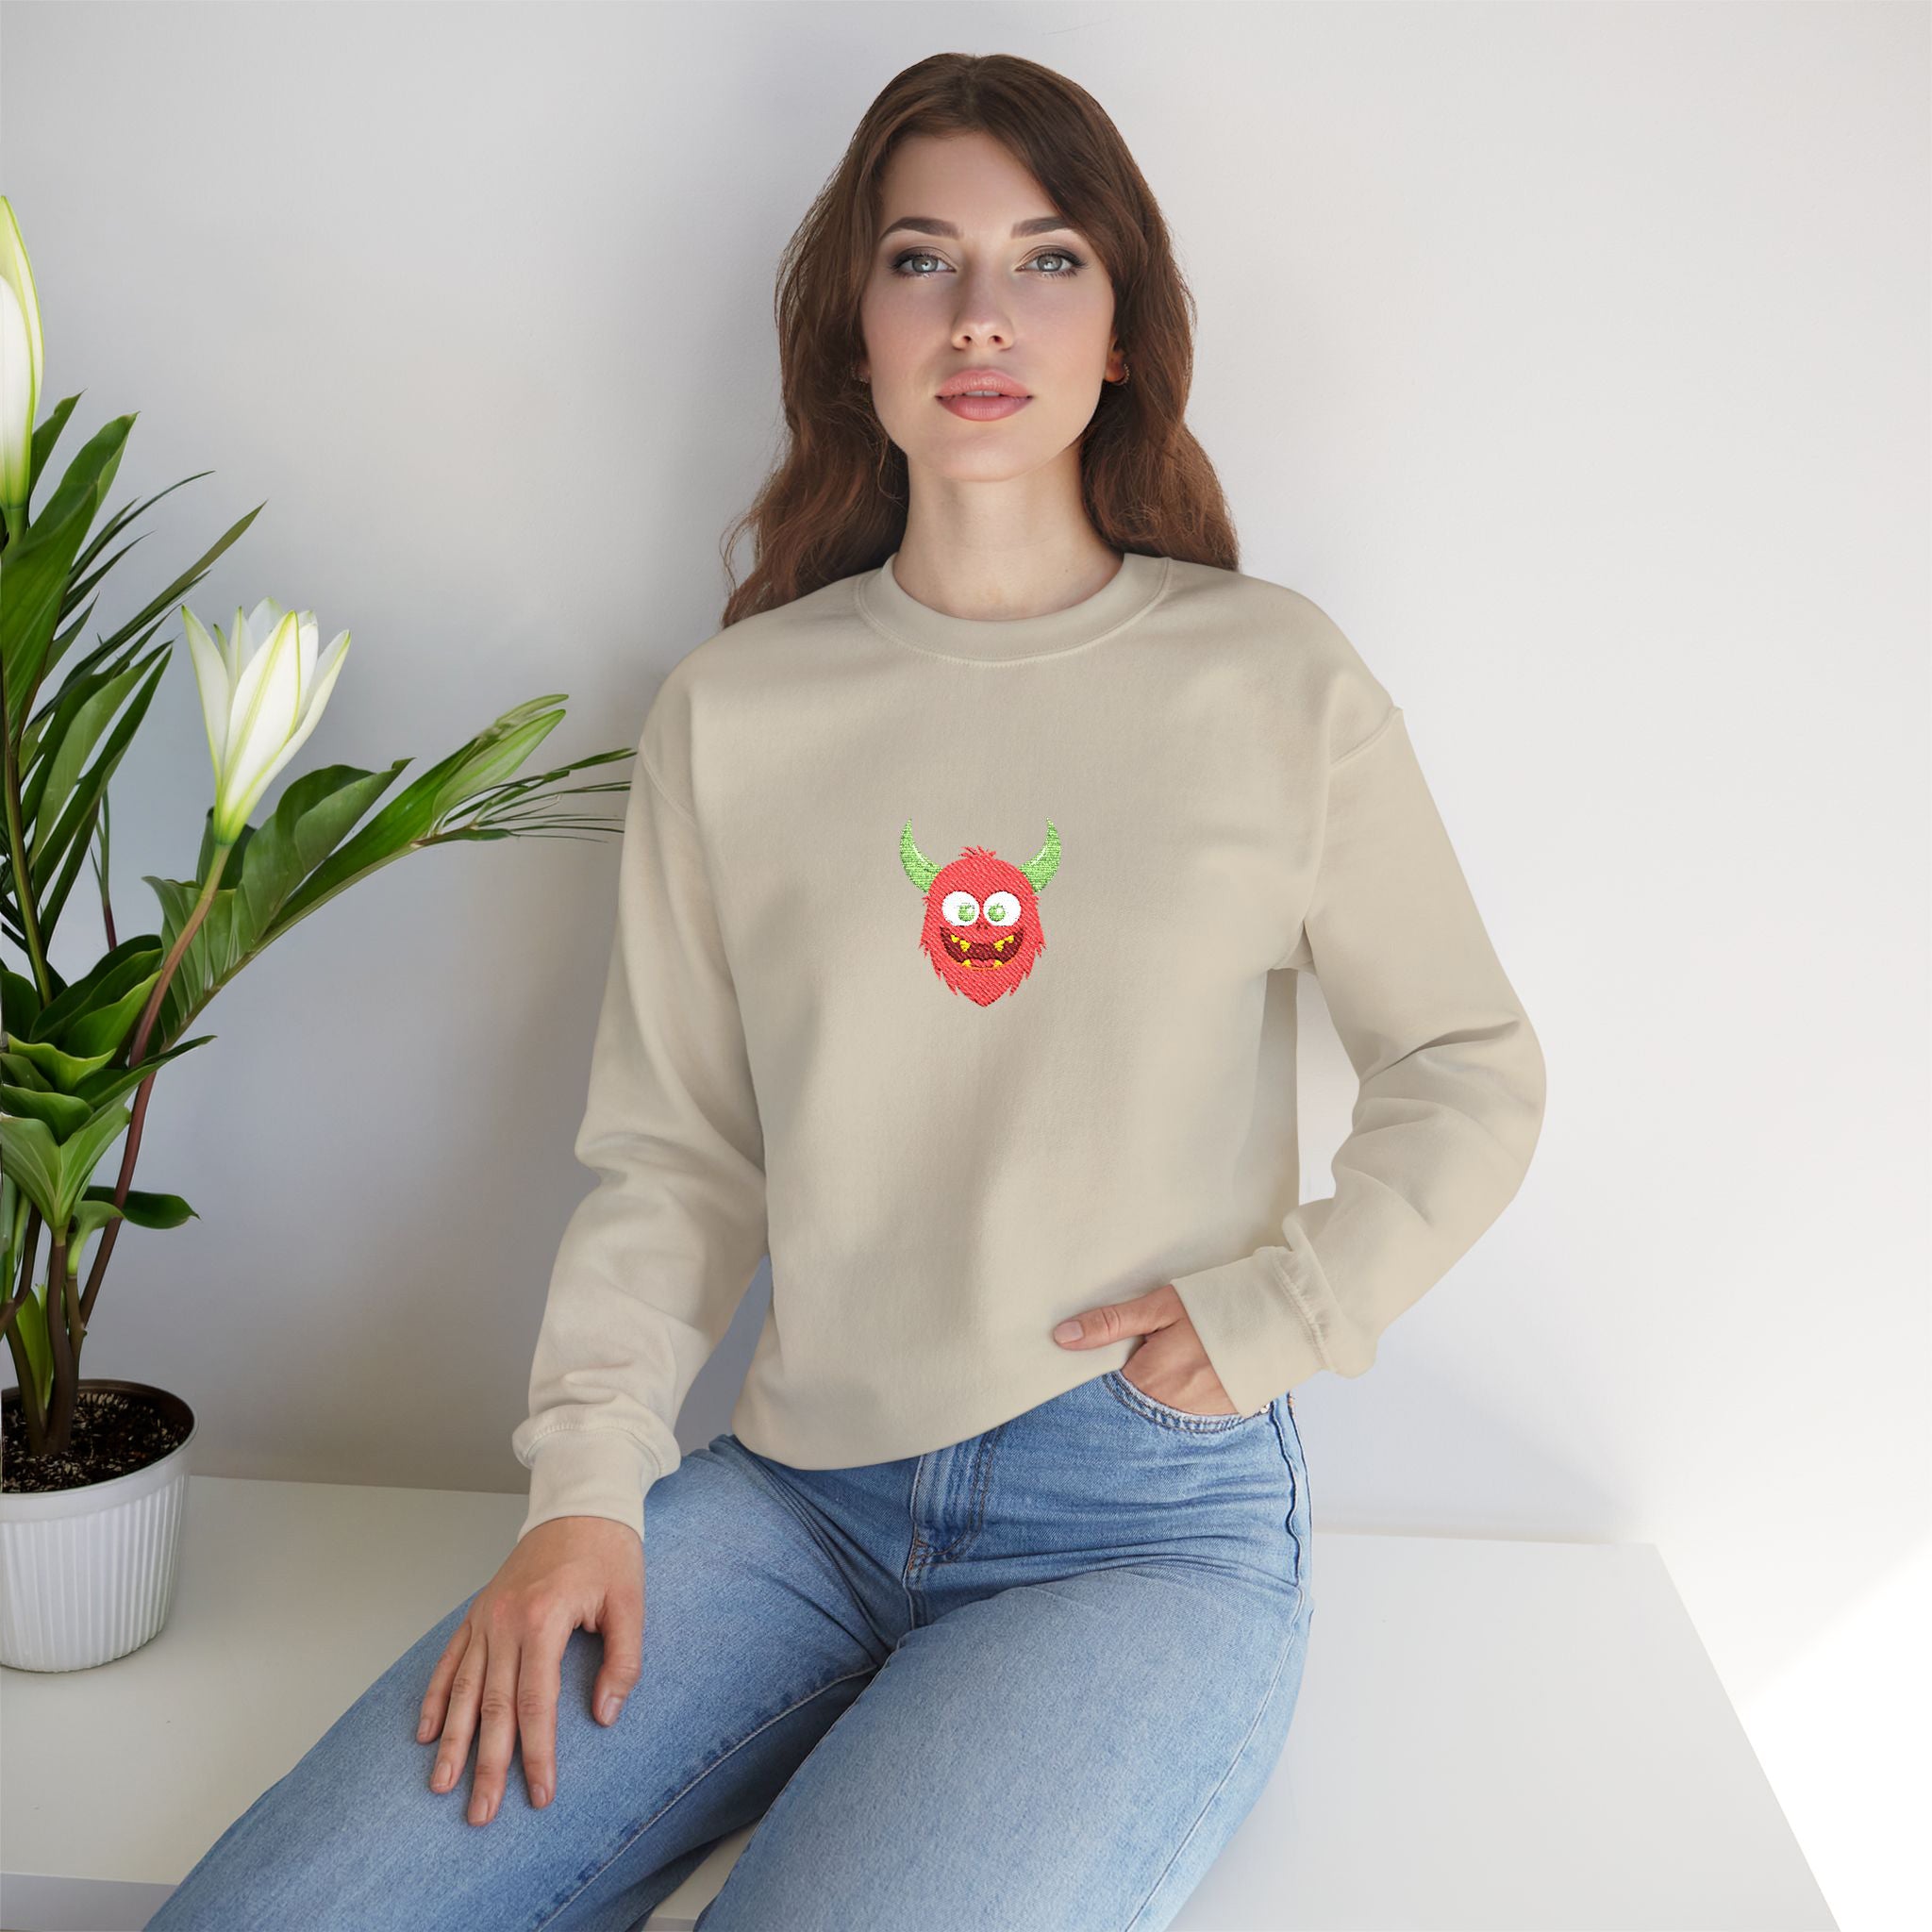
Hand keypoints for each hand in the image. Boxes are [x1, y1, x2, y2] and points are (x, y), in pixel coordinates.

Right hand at [417, 1515, 642, 1824]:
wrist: (580, 1503)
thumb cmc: (609, 1552)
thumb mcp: (630, 1603)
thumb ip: (623, 1661)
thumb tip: (604, 1716)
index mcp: (543, 1620)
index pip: (535, 1703)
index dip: (537, 1753)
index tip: (539, 1794)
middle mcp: (505, 1621)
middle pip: (491, 1706)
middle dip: (486, 1764)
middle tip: (481, 1813)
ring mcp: (486, 1616)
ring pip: (462, 1689)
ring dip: (451, 1741)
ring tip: (442, 1786)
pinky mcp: (479, 1612)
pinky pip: (450, 1659)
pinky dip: (435, 1697)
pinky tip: (426, 1732)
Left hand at [1051, 1282, 1238, 1415]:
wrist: (1283, 1319)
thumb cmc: (1216, 1306)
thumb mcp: (1160, 1307)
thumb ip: (1111, 1324)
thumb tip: (1062, 1337)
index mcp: (1149, 1380)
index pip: (1105, 1392)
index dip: (1100, 1377)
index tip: (1100, 1363)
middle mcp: (1170, 1409)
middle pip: (1133, 1404)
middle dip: (1128, 1388)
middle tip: (1147, 1357)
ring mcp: (1199, 1418)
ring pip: (1160, 1411)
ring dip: (1157, 1395)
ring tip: (1174, 1364)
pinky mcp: (1222, 1418)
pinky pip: (1188, 1415)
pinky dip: (1183, 1399)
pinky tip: (1194, 1376)